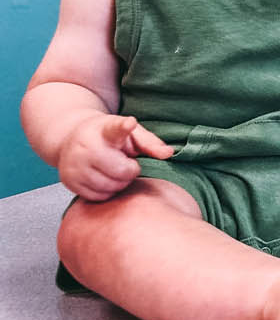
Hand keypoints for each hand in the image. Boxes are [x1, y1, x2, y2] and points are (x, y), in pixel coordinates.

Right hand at [57, 114, 174, 202]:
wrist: (70, 138)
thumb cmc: (108, 136)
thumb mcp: (130, 133)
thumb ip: (150, 143)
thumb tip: (169, 153)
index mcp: (105, 130)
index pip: (115, 129)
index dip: (124, 127)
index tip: (130, 123)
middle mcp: (86, 146)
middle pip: (121, 171)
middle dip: (131, 170)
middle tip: (127, 163)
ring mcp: (74, 164)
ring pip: (110, 186)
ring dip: (119, 183)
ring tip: (115, 170)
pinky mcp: (69, 181)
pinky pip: (98, 196)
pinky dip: (107, 192)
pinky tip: (104, 178)